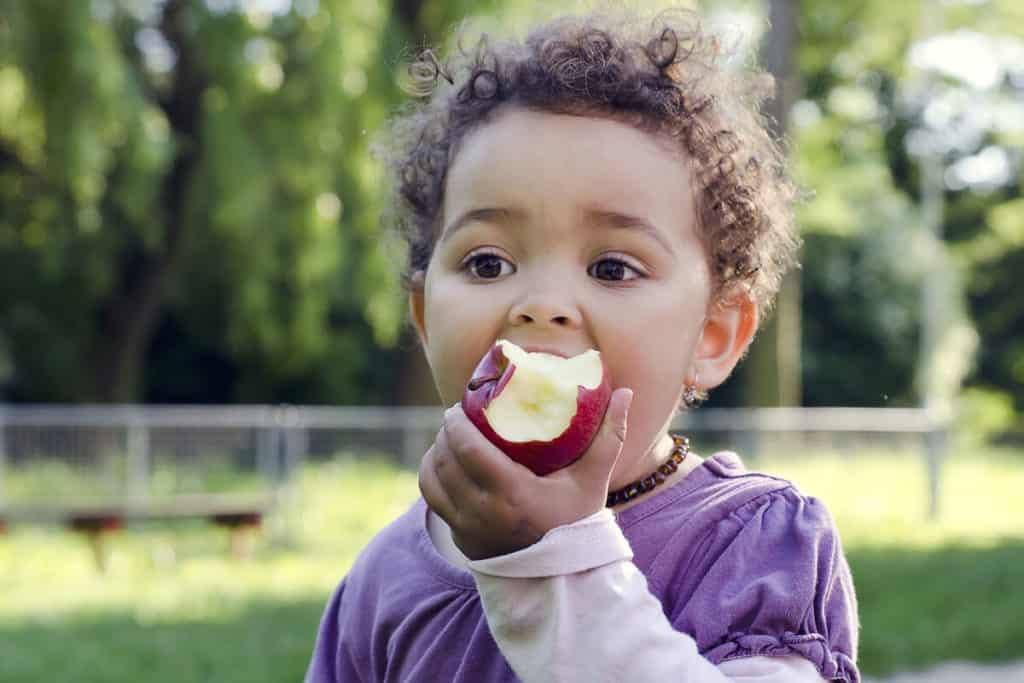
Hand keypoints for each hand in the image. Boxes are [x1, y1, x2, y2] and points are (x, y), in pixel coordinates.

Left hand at [419, 388, 632, 560]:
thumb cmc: (578, 523)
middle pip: (446, 461)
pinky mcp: (461, 539)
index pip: (468, 449)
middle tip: (453, 418)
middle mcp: (483, 512)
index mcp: (512, 493)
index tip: (457, 407)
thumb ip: (610, 436)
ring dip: (434, 455)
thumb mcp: (594, 479)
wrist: (563, 578)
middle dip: (444, 434)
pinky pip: (433, 502)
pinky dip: (432, 479)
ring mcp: (468, 528)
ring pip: (433, 481)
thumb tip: (626, 393)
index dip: (455, 424)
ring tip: (445, 439)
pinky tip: (441, 465)